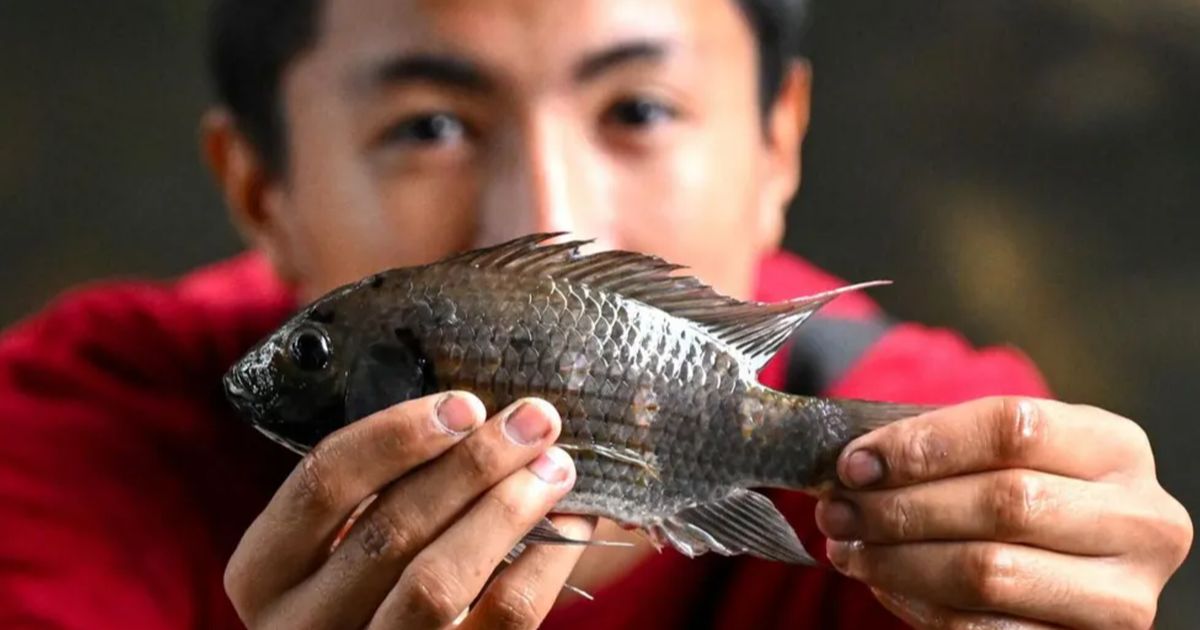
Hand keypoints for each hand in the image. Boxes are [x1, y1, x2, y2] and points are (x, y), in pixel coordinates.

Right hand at [224, 392, 590, 628]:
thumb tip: (476, 413)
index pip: (320, 484)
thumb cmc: (370, 581)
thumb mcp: (342, 539)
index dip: (395, 436)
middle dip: (471, 464)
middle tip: (534, 419)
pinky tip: (572, 525)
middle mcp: (301, 626)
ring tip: (555, 465)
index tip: (464, 404)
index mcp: (265, 572)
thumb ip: (381, 487)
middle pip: (388, 529)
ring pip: (438, 582)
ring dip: (506, 511)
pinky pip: (500, 620)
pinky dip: (545, 565)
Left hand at [815, 397, 1192, 628]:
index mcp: (1116, 447)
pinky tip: (883, 580)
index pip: (1013, 428)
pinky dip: (917, 603)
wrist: (1076, 557)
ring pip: (989, 572)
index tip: (855, 462)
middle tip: (836, 509)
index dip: (923, 445)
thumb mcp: (1002, 452)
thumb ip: (941, 445)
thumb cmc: (1023, 487)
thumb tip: (853, 463)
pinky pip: (982, 629)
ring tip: (847, 546)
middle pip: (1002, 502)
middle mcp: (1140, 520)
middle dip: (899, 506)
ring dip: (897, 559)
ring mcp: (1122, 594)